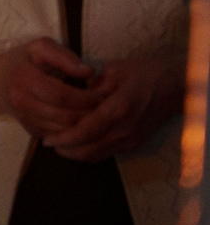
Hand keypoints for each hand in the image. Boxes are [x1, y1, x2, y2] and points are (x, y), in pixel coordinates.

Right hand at [0, 38, 100, 140]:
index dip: (87, 96)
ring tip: (101, 114)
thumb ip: (64, 56)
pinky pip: (61, 136)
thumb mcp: (39, 47)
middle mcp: (23, 103)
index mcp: (25, 79)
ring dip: (87, 125)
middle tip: (109, 106)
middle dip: (91, 113)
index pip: (62, 95)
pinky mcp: (32, 131)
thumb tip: (89, 72)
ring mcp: (27, 120)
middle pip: (66, 116)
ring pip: (65, 130)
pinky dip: (77, 131)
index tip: (104, 93)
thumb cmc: (22, 61)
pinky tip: (86, 120)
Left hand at [47, 50, 183, 161]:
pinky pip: (107, 154)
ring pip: (98, 155)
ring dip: (75, 154)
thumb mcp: (115, 70)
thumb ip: (92, 84)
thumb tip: (73, 94)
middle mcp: (125, 128)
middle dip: (66, 149)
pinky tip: (77, 145)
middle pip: (89, 148)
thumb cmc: (145, 74)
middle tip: (47, 142)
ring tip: (58, 145)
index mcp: (119, 108)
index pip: (87, 130)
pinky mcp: (134, 143)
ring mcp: (131, 138)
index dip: (65, 137)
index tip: (47, 138)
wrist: (176, 88)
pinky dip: (89, 153)